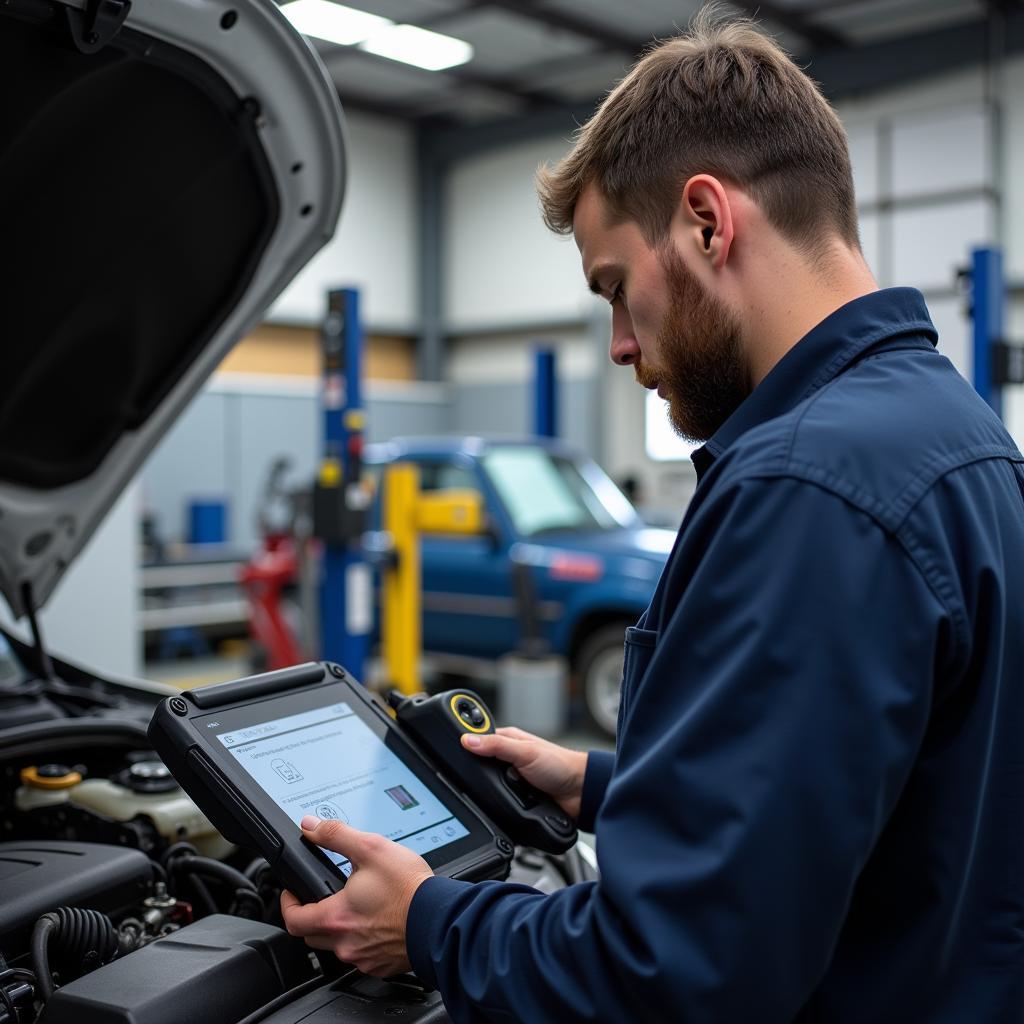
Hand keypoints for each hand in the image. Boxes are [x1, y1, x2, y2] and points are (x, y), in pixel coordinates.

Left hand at [280, 815, 432, 975]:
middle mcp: (344, 943)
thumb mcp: (371, 848)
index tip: (292, 892)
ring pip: (336, 946)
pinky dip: (361, 939)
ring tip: (354, 904)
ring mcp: (362, 957)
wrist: (440, 919)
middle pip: (311, 935)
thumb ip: (336, 835)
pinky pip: (360, 955)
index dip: (287, 903)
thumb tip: (311, 826)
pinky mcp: (380, 965)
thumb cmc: (409, 889)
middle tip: (321, 896)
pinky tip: (376, 921)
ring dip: (338, 928)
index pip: (292, 919)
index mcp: (336, 917)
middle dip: (311, 915)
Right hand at [461, 727, 587, 819]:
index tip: (452, 750)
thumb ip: (497, 746)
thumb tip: (468, 740)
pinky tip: (507, 806)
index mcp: (508, 741)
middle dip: (483, 777)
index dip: (467, 745)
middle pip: (481, 768)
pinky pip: (499, 804)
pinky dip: (502, 807)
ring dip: (496, 794)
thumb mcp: (526, 752)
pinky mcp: (515, 800)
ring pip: (488, 789)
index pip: (479, 740)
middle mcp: (508, 760)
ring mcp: (511, 781)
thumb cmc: (561, 765)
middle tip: (495, 778)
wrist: (580, 794)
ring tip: (507, 792)